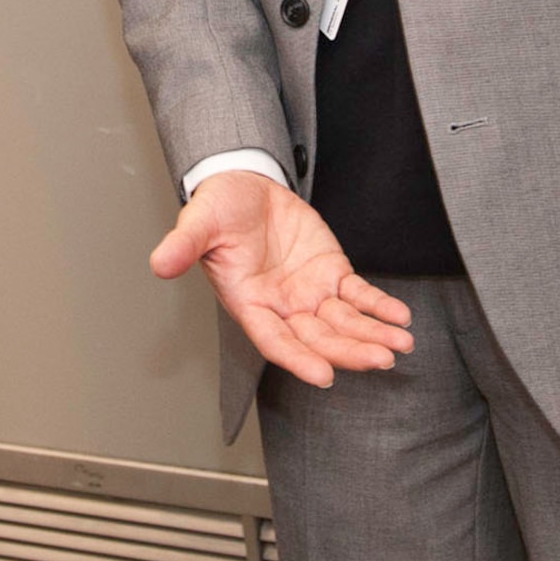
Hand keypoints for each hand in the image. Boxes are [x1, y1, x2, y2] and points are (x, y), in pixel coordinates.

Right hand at [152, 170, 412, 387]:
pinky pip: (359, 295)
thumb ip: (183, 245)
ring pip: (344, 323)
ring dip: (372, 335)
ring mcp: (309, 292)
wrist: (245, 183)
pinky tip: (400, 317)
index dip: (299, 359)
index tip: (325, 376)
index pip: (275, 340)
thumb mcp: (199, 221)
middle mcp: (282, 306)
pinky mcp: (331, 272)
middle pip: (319, 338)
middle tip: (380, 359)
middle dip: (350, 351)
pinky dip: (379, 306)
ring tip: (400, 344)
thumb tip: (159, 263)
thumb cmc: (219, 207)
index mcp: (249, 303)